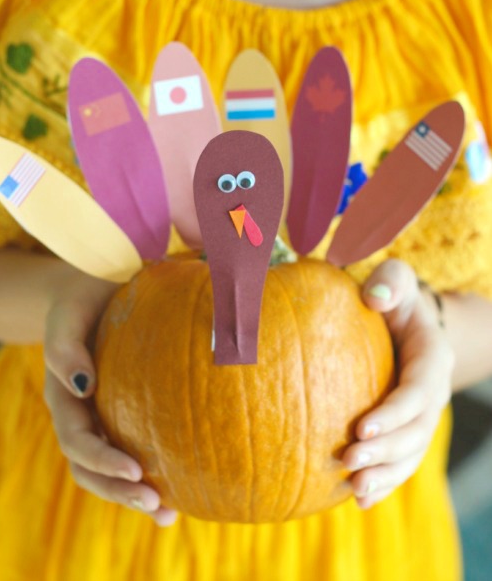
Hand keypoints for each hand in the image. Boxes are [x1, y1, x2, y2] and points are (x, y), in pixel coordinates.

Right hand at [43, 266, 176, 526]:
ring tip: (167, 513)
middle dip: (119, 491)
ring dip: (133, 496)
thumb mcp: (69, 312)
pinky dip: (152, 477)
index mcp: (64, 397)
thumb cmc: (83, 299)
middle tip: (155, 503)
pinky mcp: (126, 415)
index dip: (102, 460)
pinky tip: (181, 493)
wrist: (97, 290)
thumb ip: (65, 345)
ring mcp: (103, 418)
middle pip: (90, 469)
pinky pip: (134, 450)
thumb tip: (82, 384)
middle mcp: (81, 415)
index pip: (77, 440)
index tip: (135, 470)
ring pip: (110, 470)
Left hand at [341, 259, 453, 508]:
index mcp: (432, 358)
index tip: (362, 428)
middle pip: (417, 431)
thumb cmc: (394, 297)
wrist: (406, 321)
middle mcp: (433, 392)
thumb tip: (374, 297)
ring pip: (411, 453)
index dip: (395, 413)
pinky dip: (384, 482)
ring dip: (385, 475)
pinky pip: (401, 461)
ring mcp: (422, 415)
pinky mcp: (407, 429)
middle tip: (348, 461)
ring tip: (353, 489)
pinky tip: (357, 500)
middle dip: (386, 451)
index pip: (419, 391)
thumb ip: (390, 282)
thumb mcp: (396, 280)